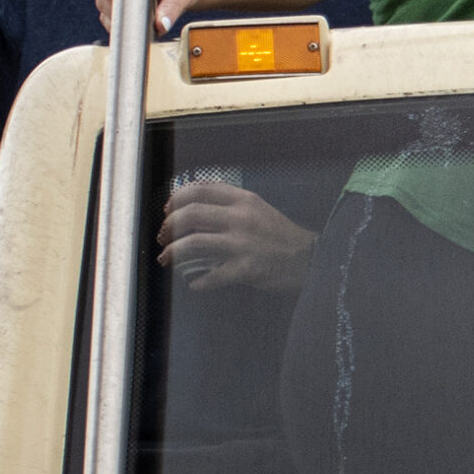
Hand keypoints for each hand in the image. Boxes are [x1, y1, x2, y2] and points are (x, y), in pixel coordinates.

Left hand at [158, 182, 317, 291]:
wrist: (309, 258)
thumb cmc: (280, 235)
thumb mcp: (257, 208)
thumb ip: (229, 204)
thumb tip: (193, 205)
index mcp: (243, 200)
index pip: (200, 189)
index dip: (176, 199)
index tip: (167, 209)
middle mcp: (241, 218)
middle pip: (191, 214)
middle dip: (169, 226)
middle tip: (163, 236)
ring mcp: (242, 244)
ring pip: (194, 243)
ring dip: (173, 252)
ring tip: (166, 258)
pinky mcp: (245, 269)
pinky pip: (210, 277)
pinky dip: (197, 282)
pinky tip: (194, 283)